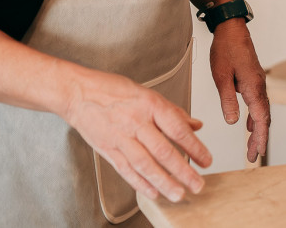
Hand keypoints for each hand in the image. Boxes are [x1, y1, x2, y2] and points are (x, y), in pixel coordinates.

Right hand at [63, 70, 210, 201]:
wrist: (78, 93)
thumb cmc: (114, 91)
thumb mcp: (149, 94)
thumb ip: (173, 112)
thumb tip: (196, 125)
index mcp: (150, 105)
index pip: (177, 129)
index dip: (195, 147)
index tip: (207, 161)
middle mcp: (136, 122)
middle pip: (163, 151)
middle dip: (182, 171)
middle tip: (198, 185)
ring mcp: (120, 138)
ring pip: (144, 164)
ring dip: (163, 182)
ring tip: (178, 194)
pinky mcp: (108, 149)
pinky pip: (126, 170)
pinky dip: (140, 183)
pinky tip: (154, 192)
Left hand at [209, 19, 270, 162]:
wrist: (231, 28)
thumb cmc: (225, 49)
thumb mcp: (221, 76)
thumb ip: (227, 100)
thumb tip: (233, 122)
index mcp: (253, 87)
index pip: (261, 119)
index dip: (260, 138)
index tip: (257, 154)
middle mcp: (260, 86)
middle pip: (264, 118)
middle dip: (260, 138)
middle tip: (253, 157)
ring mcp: (258, 83)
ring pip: (262, 111)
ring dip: (258, 129)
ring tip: (252, 146)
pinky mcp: (253, 79)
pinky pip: (258, 103)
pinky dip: (256, 117)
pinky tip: (250, 124)